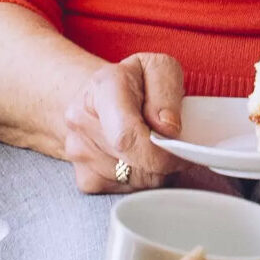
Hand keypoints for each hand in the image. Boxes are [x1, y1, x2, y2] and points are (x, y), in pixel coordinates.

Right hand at [61, 52, 230, 194]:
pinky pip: (127, 191)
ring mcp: (79, 152)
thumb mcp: (159, 68)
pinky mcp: (85, 179)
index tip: (181, 148)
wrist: (97, 97)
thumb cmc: (135, 82)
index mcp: (103, 87)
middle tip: (175, 143)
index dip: (160, 150)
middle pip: (135, 161)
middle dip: (165, 158)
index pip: (126, 135)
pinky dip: (142, 179)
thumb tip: (167, 128)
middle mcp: (81, 120)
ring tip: (155, 145)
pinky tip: (141, 158)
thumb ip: (167, 91)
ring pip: (135, 180)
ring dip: (155, 170)